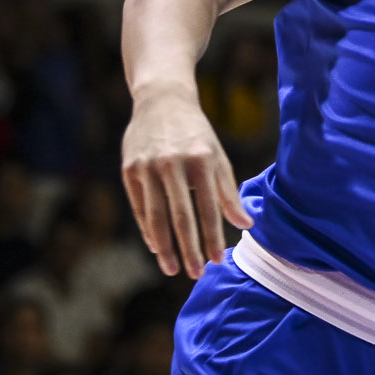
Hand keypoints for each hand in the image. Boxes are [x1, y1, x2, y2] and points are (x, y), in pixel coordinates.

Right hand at [121, 83, 250, 277]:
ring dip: (164, 247)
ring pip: (155, 216)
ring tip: (173, 268)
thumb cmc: (196, 134)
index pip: (208, 207)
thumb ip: (228, 192)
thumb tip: (246, 225)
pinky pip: (139, 207)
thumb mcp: (217, 157)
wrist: (162, 101)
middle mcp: (172, 164)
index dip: (213, 236)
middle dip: (188, 248)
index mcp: (200, 160)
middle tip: (195, 274)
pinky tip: (157, 246)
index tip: (217, 260)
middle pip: (180, 216)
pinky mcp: (128, 170)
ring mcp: (147, 167)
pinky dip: (148, 229)